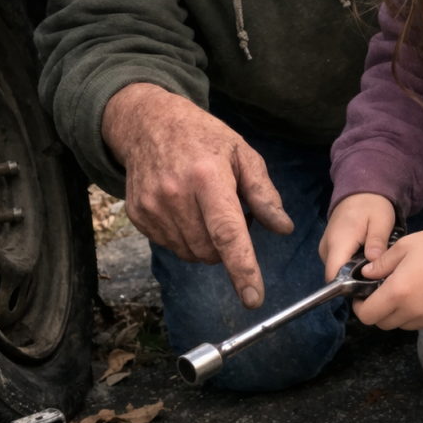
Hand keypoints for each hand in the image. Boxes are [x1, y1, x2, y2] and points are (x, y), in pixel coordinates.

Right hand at [102, 83, 292, 308]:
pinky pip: (172, 246)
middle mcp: (176, 195)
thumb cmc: (203, 137)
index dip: (242, 269)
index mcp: (208, 178)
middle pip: (211, 250)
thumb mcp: (242, 154)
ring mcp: (152, 207)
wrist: (148, 124)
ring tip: (205, 206)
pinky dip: (186, 237)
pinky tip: (185, 208)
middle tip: (227, 210)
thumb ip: (263, 193)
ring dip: (206, 243)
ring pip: (192, 254)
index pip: (227, 233)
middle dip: (226, 245)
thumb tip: (283, 228)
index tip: (253, 298)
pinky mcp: (138, 216)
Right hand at [319, 193, 396, 281]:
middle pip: (337, 277)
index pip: (334, 276)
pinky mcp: (329, 249)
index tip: (369, 289)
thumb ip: (377, 241)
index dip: (349, 288)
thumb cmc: (372, 206)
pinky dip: (352, 266)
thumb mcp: (381, 220)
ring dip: (355, 273)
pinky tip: (367, 260)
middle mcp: (326, 249)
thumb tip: (373, 262)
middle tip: (379, 276)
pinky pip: (339, 265)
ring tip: (375, 266)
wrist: (360, 192)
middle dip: (356, 281)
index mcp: (338, 243)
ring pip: (338, 272)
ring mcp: (326, 249)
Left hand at [353, 230, 422, 330]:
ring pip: (399, 324)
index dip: (360, 307)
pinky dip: (411, 315)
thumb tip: (366, 274)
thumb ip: (381, 263)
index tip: (362, 296)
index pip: (367, 315)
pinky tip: (417, 297)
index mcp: (397, 292)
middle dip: (376, 311)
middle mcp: (410, 311)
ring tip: (401, 293)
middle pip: (382, 323)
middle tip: (380, 293)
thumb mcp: (403, 247)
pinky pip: (416, 323)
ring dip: (394, 314)